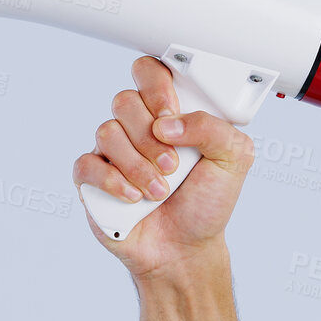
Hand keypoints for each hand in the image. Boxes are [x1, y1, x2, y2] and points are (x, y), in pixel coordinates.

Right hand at [72, 55, 256, 279]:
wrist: (185, 249)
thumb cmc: (207, 202)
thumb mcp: (233, 160)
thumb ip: (214, 127)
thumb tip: (168, 123)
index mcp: (169, 113)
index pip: (149, 72)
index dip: (155, 87)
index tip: (171, 115)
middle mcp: (137, 127)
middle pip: (124, 101)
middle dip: (150, 137)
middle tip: (173, 166)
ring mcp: (112, 152)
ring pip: (106, 132)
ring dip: (137, 165)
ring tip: (160, 191)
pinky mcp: (92, 179)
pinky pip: (86, 164)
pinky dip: (112, 181)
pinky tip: (134, 197)